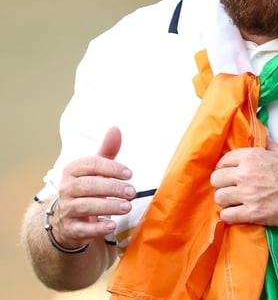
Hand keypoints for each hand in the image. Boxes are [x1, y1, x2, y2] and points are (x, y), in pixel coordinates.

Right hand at [54, 127, 134, 248]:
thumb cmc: (88, 187)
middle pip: (88, 186)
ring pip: (85, 206)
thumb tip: (115, 128)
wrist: (68, 217)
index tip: (129, 174)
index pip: (90, 165)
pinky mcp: (70, 228)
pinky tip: (112, 226)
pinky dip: (97, 228)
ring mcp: (66, 209)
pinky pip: (81, 229)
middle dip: (112, 188)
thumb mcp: (97, 169)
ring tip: (127, 206)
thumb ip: (107, 151)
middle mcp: (66, 189)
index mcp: (72, 170)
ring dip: (108, 207)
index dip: (111, 168)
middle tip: (132, 192)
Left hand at [210, 139, 277, 226]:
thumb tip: (260, 138)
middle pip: (216, 179)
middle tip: (231, 188)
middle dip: (222, 184)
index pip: (223, 160)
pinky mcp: (253, 213)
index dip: (224, 168)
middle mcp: (247, 173)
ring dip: (226, 200)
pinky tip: (238, 213)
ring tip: (235, 202)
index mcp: (253, 156)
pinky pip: (227, 215)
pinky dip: (230, 215)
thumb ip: (267, 145)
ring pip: (219, 197)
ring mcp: (249, 194)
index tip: (227, 174)